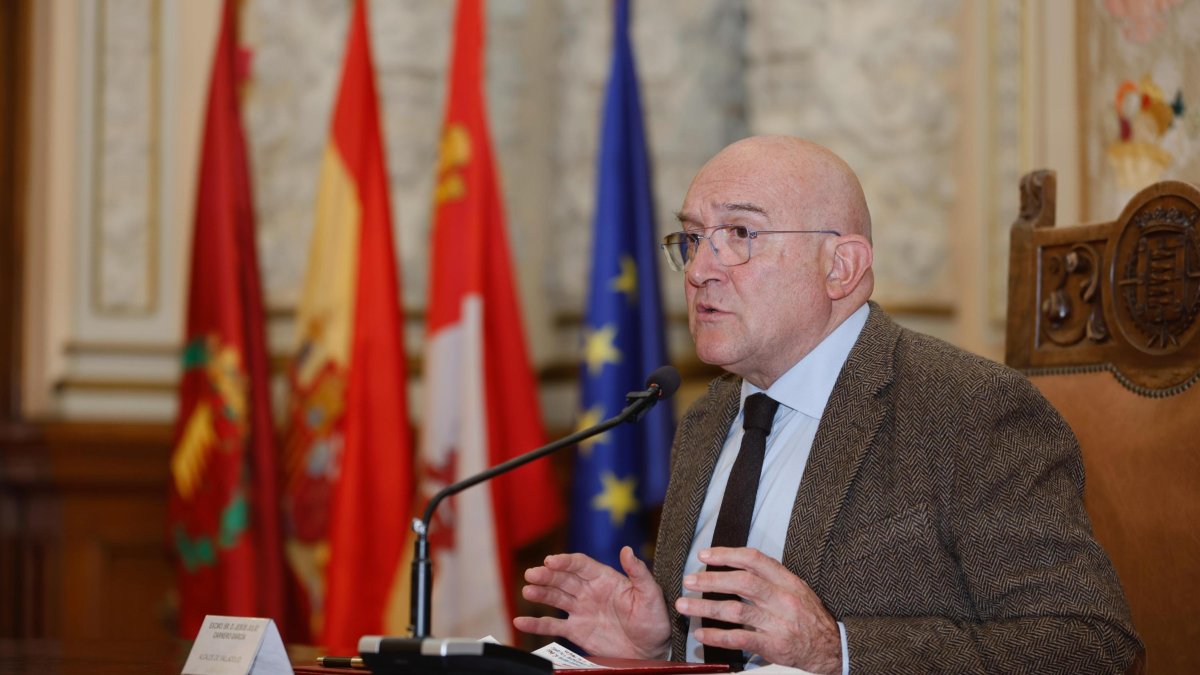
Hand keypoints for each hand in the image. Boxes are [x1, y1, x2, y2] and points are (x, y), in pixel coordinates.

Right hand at [513, 546, 670, 659]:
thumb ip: (638, 573)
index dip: (565, 561)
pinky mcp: (576, 631)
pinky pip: (552, 625)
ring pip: (555, 597)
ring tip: (527, 590)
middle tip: (532, 574)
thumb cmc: (654, 620)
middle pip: (564, 579)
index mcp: (605, 579)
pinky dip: (536, 623)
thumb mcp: (651, 594)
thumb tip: (627, 549)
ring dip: (540, 593)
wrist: (650, 651)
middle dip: (547, 575)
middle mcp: (589, 591)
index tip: (551, 560)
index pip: (580, 565)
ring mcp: (581, 610)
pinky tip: (521, 621)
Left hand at [676, 547, 840, 673]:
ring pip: (736, 611)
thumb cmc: (809, 618)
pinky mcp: (774, 646)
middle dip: (711, 580)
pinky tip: (702, 633)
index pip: (753, 560)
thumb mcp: (797, 589)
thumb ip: (770, 578)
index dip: (726, 555)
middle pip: (742, 583)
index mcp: (788, 581)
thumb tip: (734, 566)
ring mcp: (778, 623)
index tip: (704, 555)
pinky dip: (718, 636)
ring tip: (685, 605)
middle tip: (689, 580)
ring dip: (706, 607)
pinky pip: (740, 639)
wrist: (831, 649)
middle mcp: (783, 599)